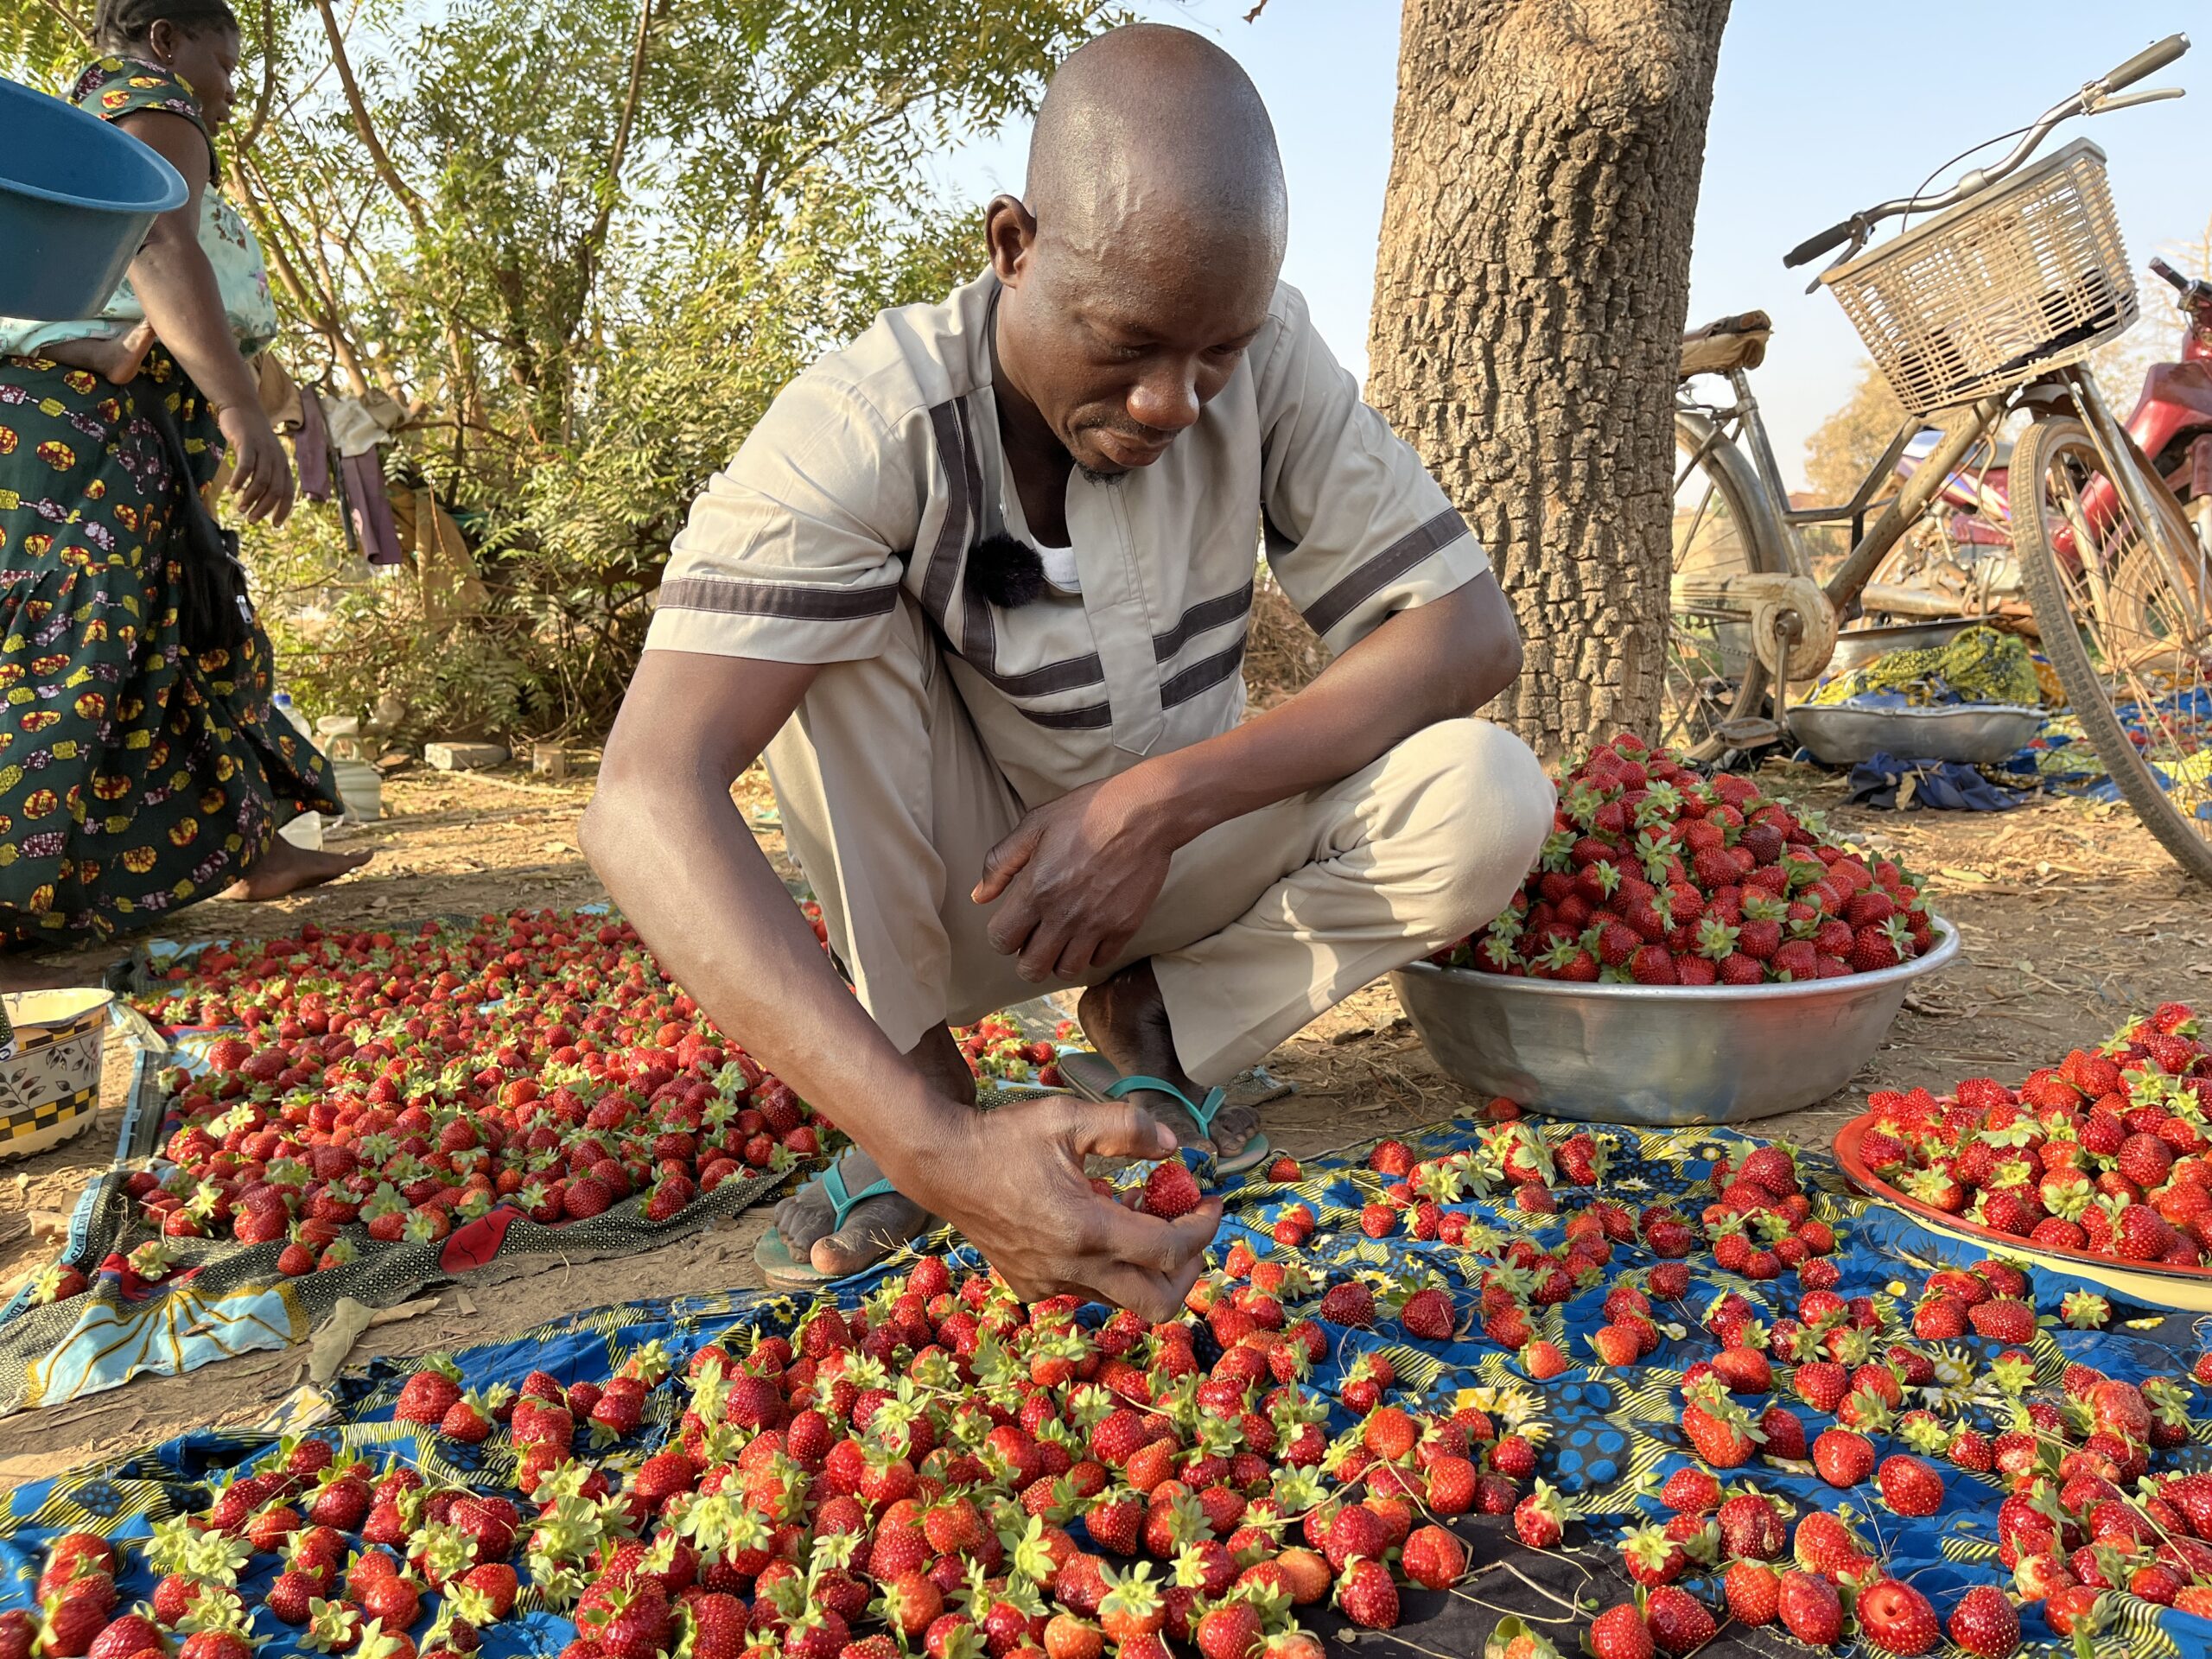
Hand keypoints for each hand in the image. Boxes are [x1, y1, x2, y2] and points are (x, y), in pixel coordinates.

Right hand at [216, 403, 294, 526]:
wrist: (243, 407)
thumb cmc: (252, 437)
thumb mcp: (264, 456)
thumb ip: (264, 475)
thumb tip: (259, 500)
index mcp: (283, 465)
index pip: (288, 493)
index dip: (282, 510)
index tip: (274, 525)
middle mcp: (277, 459)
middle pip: (274, 490)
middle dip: (263, 508)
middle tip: (250, 519)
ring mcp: (263, 450)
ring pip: (261, 481)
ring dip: (251, 497)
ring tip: (240, 508)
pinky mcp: (248, 443)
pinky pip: (246, 466)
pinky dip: (239, 480)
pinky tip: (232, 489)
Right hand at [893, 1094, 1220, 1319]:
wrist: (940, 1165)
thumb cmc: (1003, 1138)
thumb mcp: (1069, 1118)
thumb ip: (1128, 1127)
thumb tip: (1175, 1143)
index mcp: (1086, 1229)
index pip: (1169, 1251)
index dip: (1202, 1229)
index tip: (1211, 1201)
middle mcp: (1070, 1267)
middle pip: (1157, 1301)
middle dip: (1187, 1269)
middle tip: (1190, 1229)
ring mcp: (1048, 1282)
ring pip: (1122, 1296)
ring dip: (1146, 1265)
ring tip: (1142, 1215)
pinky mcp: (1031, 1284)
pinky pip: (1087, 1287)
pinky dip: (1109, 1264)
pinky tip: (1099, 1224)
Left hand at [973, 775, 1173, 981]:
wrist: (1144, 813)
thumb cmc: (1087, 812)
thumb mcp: (1034, 825)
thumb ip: (1000, 863)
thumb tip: (979, 896)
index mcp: (1035, 891)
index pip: (1002, 941)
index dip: (1003, 937)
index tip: (1014, 925)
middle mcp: (1063, 915)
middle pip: (1031, 968)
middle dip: (1027, 957)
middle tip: (1036, 939)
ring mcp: (1096, 925)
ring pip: (1066, 971)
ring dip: (1059, 959)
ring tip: (1064, 938)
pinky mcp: (1124, 927)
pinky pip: (1101, 960)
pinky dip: (1093, 953)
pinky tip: (1091, 931)